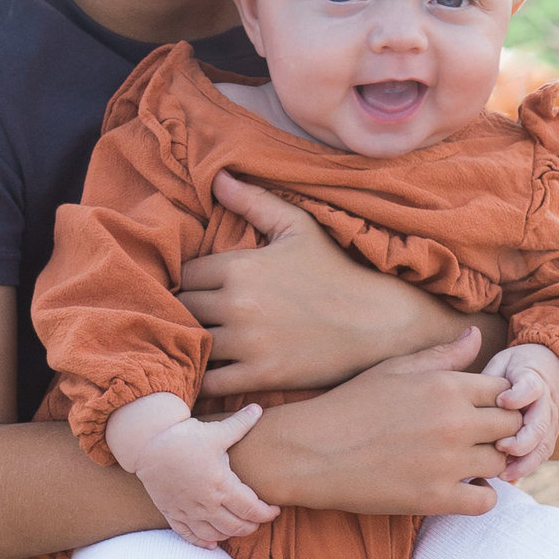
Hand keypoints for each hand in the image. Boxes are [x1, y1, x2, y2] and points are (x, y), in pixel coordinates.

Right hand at [114, 397, 274, 548]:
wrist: (148, 445)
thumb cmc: (184, 438)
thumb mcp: (215, 431)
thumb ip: (240, 424)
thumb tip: (259, 408)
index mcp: (222, 485)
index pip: (252, 510)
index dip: (267, 514)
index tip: (274, 510)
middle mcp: (207, 504)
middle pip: (237, 527)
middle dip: (252, 525)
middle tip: (258, 518)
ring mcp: (189, 511)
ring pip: (216, 534)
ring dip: (231, 534)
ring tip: (238, 526)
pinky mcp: (173, 514)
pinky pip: (190, 536)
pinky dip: (203, 543)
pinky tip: (212, 543)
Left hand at [183, 173, 486, 394]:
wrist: (376, 321)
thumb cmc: (335, 271)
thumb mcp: (298, 227)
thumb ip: (253, 201)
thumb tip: (218, 176)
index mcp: (240, 267)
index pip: (184, 274)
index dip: (187, 280)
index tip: (196, 287)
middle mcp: (237, 305)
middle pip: (183, 309)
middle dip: (186, 310)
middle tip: (195, 315)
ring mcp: (248, 344)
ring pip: (193, 344)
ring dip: (194, 343)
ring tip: (200, 342)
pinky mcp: (261, 375)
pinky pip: (211, 382)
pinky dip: (205, 379)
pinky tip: (213, 370)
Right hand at [242, 328, 523, 518]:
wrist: (311, 451)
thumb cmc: (351, 404)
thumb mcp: (396, 369)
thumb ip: (443, 355)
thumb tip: (477, 335)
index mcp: (447, 386)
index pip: (505, 391)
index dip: (497, 401)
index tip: (481, 411)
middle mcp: (455, 422)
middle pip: (511, 427)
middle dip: (500, 432)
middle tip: (478, 439)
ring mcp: (448, 463)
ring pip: (501, 464)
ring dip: (489, 464)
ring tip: (467, 463)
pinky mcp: (436, 498)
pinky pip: (486, 501)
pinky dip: (480, 496)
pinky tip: (459, 488)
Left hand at [489, 344, 558, 478]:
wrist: (553, 371)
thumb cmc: (515, 370)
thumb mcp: (502, 364)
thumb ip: (488, 380)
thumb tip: (467, 393)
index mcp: (533, 378)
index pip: (531, 387)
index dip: (519, 395)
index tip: (503, 401)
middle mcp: (546, 403)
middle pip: (540, 424)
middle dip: (522, 439)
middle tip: (500, 446)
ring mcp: (550, 423)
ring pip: (543, 446)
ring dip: (524, 461)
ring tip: (502, 472)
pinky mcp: (548, 438)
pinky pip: (540, 456)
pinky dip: (525, 468)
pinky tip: (507, 476)